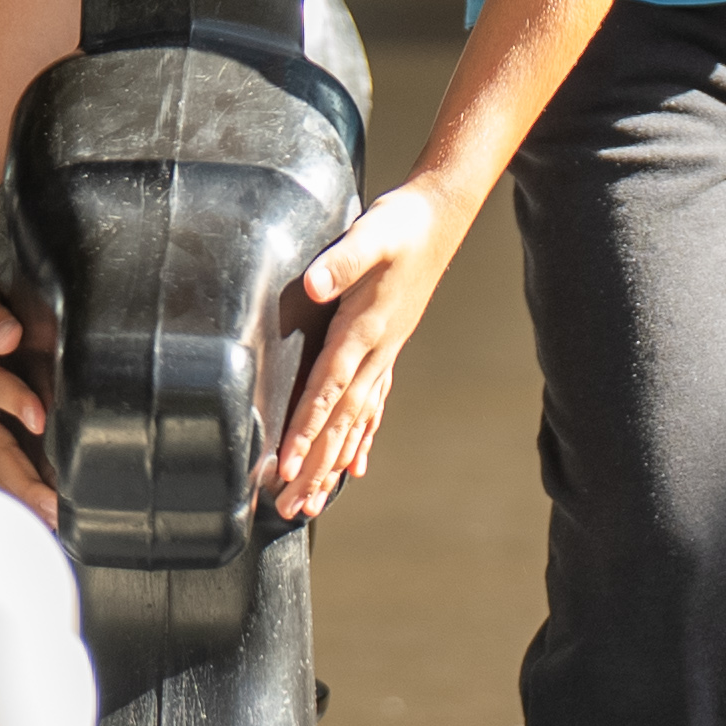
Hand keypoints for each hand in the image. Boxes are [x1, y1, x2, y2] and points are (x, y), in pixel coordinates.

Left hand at [268, 175, 467, 518]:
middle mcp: (376, 351)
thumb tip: (316, 285)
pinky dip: (362, 439)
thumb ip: (342, 260)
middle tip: (291, 510)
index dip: (305, 430)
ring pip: (356, 422)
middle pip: (340, 422)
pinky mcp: (388, 346)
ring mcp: (385, 353)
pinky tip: (356, 466)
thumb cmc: (403, 224)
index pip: (328, 390)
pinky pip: (372, 405)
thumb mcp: (371, 233)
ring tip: (313, 504)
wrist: (441, 215)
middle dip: (314, 468)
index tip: (284, 468)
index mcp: (365, 329)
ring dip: (332, 464)